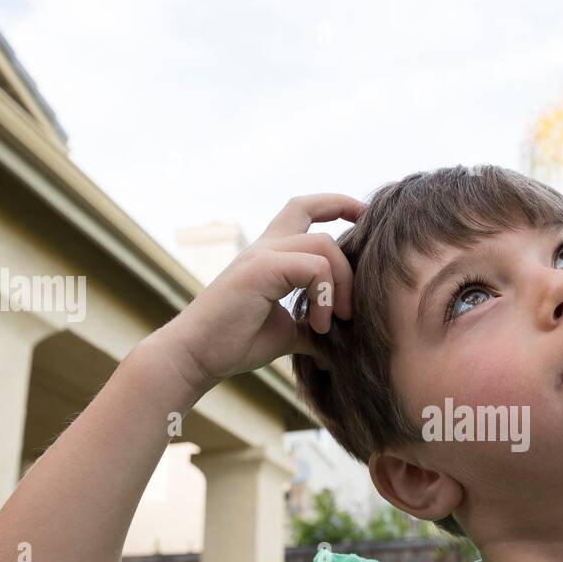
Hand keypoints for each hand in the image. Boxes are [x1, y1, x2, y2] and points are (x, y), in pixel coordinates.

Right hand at [153, 192, 363, 395]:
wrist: (197, 357)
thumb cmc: (235, 344)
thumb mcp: (288, 332)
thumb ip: (313, 325)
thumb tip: (341, 342)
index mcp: (270, 255)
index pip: (304, 209)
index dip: (337, 204)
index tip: (365, 219)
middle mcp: (265, 247)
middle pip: (316, 217)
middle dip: (348, 247)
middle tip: (356, 300)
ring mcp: (261, 254)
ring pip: (323, 245)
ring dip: (342, 284)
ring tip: (337, 321)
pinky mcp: (260, 269)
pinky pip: (314, 267)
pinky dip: (326, 296)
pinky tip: (320, 325)